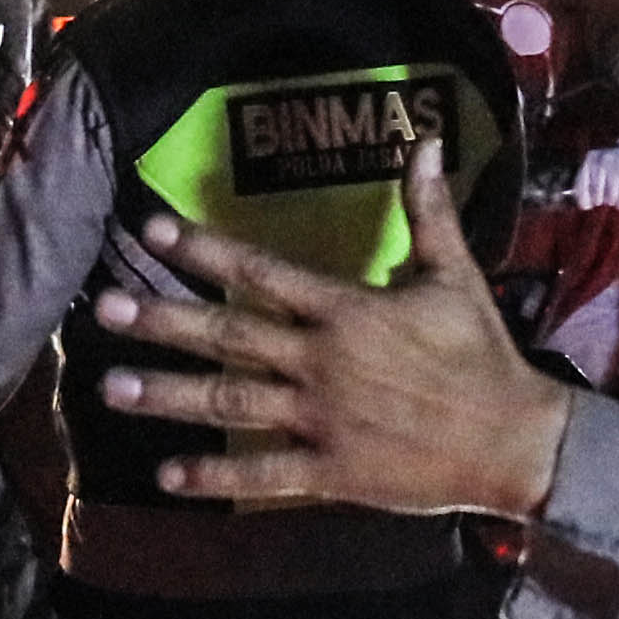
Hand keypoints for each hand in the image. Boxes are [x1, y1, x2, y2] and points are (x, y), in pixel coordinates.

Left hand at [96, 153, 578, 520]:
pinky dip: (216, 479)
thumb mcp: (456, 275)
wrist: (513, 439)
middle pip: (229, 337)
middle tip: (105, 311)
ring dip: (169, 396)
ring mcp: (322, 419)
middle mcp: (322, 362)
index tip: (151, 233)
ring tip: (111, 387)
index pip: (262, 273)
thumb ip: (428, 210)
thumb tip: (427, 140)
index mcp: (346, 311)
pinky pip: (264, 475)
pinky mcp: (332, 471)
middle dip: (163, 321)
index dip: (205, 251)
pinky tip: (167, 476)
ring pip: (231, 405)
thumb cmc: (482, 354)